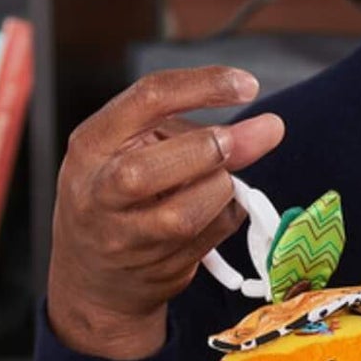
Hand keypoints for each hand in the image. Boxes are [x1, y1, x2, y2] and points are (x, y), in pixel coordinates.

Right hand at [46, 67, 284, 360]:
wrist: (94, 274)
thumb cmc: (120, 193)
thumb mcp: (140, 149)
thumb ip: (195, 132)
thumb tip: (268, 129)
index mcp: (91, 144)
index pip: (146, 99)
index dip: (204, 86)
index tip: (248, 85)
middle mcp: (98, 192)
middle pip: (151, 168)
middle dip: (209, 150)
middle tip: (243, 139)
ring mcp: (124, 237)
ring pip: (187, 211)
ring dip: (222, 189)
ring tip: (219, 181)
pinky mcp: (157, 268)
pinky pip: (212, 234)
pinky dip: (228, 214)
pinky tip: (216, 209)